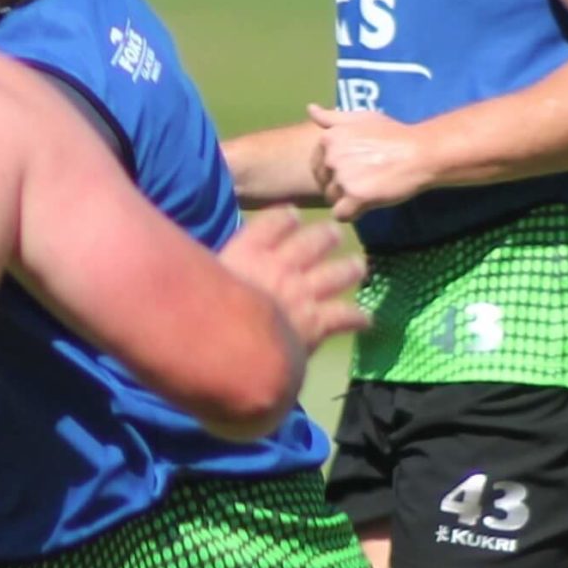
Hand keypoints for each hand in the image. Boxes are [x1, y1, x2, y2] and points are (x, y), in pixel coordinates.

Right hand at [217, 206, 370, 354]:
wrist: (230, 352)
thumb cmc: (203, 317)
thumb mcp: (202, 281)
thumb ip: (215, 273)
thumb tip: (202, 272)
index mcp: (248, 252)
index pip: (274, 223)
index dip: (286, 218)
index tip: (294, 216)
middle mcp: (281, 265)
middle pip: (313, 242)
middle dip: (326, 237)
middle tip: (335, 234)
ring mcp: (303, 292)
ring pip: (336, 273)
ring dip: (349, 269)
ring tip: (358, 266)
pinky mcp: (317, 321)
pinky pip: (344, 315)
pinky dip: (357, 317)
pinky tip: (366, 320)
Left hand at [307, 103, 437, 221]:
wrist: (420, 153)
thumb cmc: (394, 134)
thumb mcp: (362, 117)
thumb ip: (333, 117)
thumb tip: (310, 108)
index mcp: (328, 138)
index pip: (317, 164)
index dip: (335, 170)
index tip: (356, 167)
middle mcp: (331, 157)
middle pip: (323, 183)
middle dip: (339, 185)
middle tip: (365, 179)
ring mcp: (342, 177)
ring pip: (331, 199)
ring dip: (346, 199)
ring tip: (369, 189)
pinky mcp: (355, 197)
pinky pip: (340, 214)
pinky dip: (352, 214)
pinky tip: (367, 204)